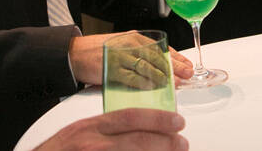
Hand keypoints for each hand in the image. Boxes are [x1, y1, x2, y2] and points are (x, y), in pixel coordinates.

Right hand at [33, 107, 186, 150]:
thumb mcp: (79, 134)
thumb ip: (106, 131)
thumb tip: (140, 131)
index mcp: (89, 127)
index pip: (130, 117)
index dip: (158, 119)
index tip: (177, 122)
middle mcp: (91, 143)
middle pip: (137, 139)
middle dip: (165, 141)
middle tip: (182, 143)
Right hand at [70, 33, 193, 84]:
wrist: (73, 53)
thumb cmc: (98, 51)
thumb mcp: (123, 46)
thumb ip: (140, 54)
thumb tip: (161, 69)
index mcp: (135, 37)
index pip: (161, 47)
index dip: (177, 57)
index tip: (188, 65)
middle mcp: (129, 44)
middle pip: (157, 56)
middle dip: (174, 67)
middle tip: (187, 75)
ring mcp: (120, 56)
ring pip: (146, 66)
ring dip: (162, 76)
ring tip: (174, 84)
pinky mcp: (111, 68)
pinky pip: (131, 77)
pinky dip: (143, 83)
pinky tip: (152, 88)